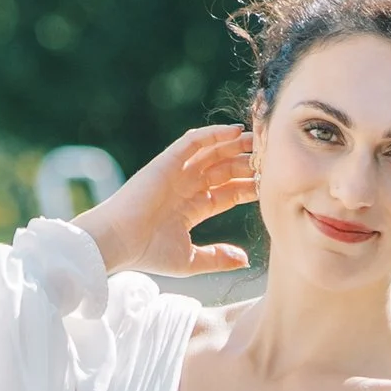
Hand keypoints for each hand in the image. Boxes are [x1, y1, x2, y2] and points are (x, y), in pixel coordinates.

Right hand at [78, 126, 257, 278]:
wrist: (120, 241)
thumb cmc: (148, 253)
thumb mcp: (191, 260)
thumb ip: (218, 257)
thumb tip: (245, 260)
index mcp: (191, 208)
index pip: (227, 193)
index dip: (248, 187)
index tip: (270, 186)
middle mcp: (186, 187)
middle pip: (223, 170)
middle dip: (246, 164)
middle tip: (270, 158)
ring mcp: (176, 172)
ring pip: (211, 153)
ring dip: (234, 145)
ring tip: (258, 139)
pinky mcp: (167, 161)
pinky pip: (193, 141)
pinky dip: (213, 134)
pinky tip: (234, 130)